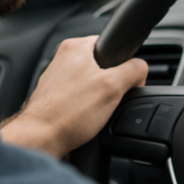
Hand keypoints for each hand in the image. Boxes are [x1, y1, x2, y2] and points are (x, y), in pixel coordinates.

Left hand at [0, 36, 148, 158]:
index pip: (113, 46)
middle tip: (108, 99)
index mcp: (76, 46)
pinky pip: (80, 97)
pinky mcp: (54, 95)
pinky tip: (83, 118)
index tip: (123, 82)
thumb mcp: (114, 87)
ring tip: (92, 110)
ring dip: (98, 98)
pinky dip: (85, 107)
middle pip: (104, 67)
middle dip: (111, 85)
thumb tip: (141, 69)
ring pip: (92, 84)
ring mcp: (56, 77)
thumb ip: (134, 70)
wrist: (42, 137)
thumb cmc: (68, 113)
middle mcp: (62, 58)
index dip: (125, 65)